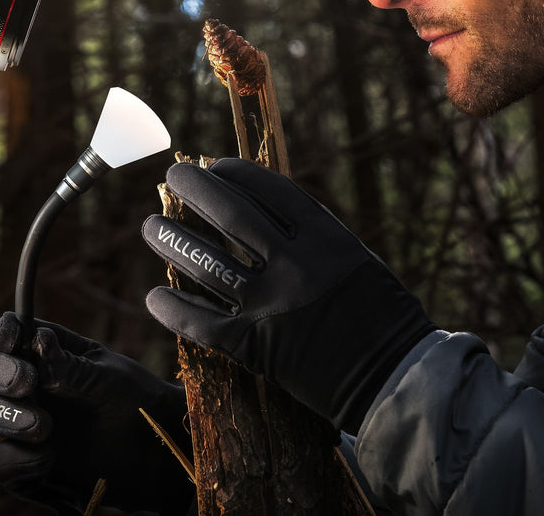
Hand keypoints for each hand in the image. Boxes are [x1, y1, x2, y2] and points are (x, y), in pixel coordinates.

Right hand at [0, 312, 194, 515]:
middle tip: (28, 382)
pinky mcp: (33, 467)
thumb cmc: (141, 404)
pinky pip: (6, 464)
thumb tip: (38, 339)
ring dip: (12, 417)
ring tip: (45, 426)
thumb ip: (71, 366)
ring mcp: (32, 427)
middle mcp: (37, 389)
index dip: (5, 334)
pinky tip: (45, 458)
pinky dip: (18, 460)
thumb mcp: (110, 379)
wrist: (160, 454)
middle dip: (6, 374)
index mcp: (54, 356)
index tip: (8, 337)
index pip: (16, 337)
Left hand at [142, 158, 434, 433]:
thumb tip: (262, 208)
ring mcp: (272, 306)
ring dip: (172, 241)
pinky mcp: (256, 347)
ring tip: (151, 227)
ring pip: (206, 263)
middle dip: (196, 189)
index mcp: (326, 238)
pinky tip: (154, 298)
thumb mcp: (355, 259)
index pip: (271, 190)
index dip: (237, 173)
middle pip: (231, 215)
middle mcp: (296, 265)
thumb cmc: (380, 316)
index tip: (216, 164)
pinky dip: (173, 309)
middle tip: (173, 176)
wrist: (392, 379)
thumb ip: (312, 236)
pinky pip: (202, 323)